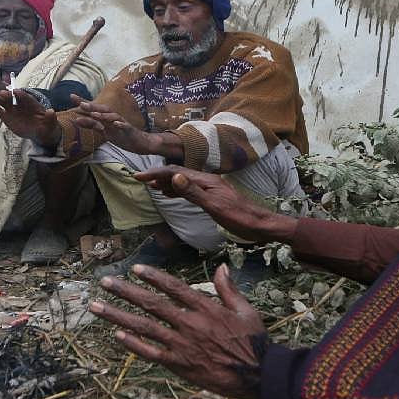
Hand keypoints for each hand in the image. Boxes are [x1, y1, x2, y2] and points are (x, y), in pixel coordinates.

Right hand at [0, 88, 60, 144]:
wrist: (39, 130)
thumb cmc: (46, 125)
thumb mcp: (50, 123)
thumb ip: (50, 117)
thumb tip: (51, 111)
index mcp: (31, 102)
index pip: (26, 97)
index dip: (21, 95)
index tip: (16, 92)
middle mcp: (19, 102)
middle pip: (12, 97)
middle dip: (7, 95)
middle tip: (1, 94)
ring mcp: (11, 108)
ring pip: (2, 101)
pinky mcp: (5, 114)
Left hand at [71, 96, 157, 154]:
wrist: (140, 142)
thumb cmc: (121, 136)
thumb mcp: (104, 132)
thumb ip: (92, 125)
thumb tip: (76, 119)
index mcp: (106, 118)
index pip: (93, 109)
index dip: (83, 102)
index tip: (71, 96)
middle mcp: (113, 118)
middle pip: (102, 109)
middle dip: (92, 106)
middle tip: (81, 104)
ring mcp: (122, 123)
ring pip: (113, 117)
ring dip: (104, 115)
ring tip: (95, 114)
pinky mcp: (129, 130)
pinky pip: (125, 127)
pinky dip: (121, 124)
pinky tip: (116, 123)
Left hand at [91, 264, 264, 398]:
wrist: (257, 376)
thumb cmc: (253, 343)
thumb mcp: (246, 311)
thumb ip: (229, 289)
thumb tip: (221, 267)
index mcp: (206, 308)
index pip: (174, 288)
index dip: (153, 277)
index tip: (135, 268)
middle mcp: (190, 324)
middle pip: (152, 304)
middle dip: (125, 291)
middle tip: (104, 282)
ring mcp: (182, 345)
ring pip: (145, 327)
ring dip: (118, 315)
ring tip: (97, 306)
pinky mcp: (179, 365)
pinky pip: (151, 353)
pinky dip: (134, 344)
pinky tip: (117, 335)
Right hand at [134, 166, 298, 242]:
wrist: (260, 225)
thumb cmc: (239, 218)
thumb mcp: (214, 206)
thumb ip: (193, 192)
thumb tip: (173, 177)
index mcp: (206, 180)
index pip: (176, 173)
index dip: (156, 173)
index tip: (138, 177)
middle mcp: (207, 181)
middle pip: (178, 174)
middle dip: (159, 176)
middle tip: (141, 180)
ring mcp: (210, 188)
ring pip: (184, 181)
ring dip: (167, 182)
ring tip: (152, 186)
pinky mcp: (213, 196)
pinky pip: (190, 189)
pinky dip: (177, 190)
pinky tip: (171, 195)